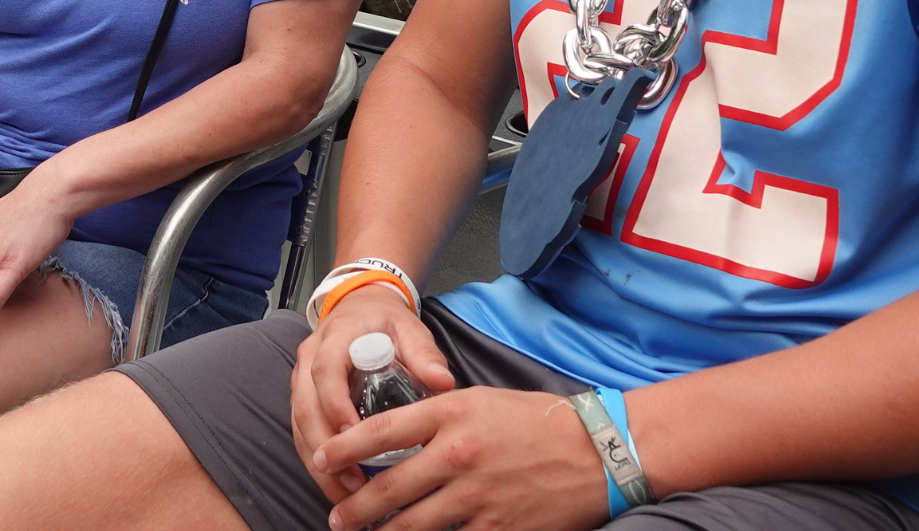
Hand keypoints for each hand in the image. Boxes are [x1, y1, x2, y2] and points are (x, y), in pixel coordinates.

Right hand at [289, 286, 454, 504]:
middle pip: (304, 406)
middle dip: (325, 449)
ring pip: (298, 425)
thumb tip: (443, 382)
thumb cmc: (385, 323)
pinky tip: (337, 483)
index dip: (335, 406)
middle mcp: (309, 358)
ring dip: (318, 462)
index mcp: (336, 338)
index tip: (356, 436)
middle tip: (353, 481)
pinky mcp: (302, 397)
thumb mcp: (409, 329)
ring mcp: (301, 378)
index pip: (326, 372)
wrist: (362, 309)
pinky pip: (301, 431)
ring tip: (346, 492)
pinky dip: (316, 459)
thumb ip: (424, 353)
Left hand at [305, 384, 609, 530]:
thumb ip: (434, 418)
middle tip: (335, 517)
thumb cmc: (536, 421)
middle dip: (354, 508)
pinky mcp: (497, 528)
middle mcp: (458, 455)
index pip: (380, 431)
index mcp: (450, 414)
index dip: (342, 449)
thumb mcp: (478, 401)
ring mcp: (477, 496)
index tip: (321, 458)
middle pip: (389, 488)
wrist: (597, 452)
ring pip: (413, 525)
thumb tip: (391, 438)